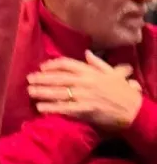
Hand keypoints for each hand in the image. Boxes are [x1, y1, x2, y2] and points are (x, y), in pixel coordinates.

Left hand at [28, 51, 143, 130]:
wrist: (135, 111)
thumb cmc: (124, 91)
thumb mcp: (113, 73)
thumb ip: (98, 63)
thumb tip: (86, 53)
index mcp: (90, 72)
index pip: (66, 64)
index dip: (52, 65)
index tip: (42, 67)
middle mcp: (84, 82)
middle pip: (58, 78)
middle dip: (42, 78)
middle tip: (28, 79)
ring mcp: (84, 96)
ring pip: (58, 92)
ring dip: (42, 92)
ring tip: (30, 92)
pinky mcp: (85, 110)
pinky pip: (65, 108)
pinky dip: (52, 108)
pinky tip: (41, 108)